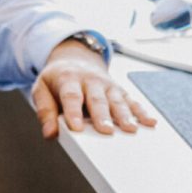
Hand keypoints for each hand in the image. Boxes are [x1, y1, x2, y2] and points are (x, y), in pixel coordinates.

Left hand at [31, 38, 155, 138]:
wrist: (74, 59)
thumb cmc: (57, 80)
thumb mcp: (42, 89)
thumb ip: (45, 111)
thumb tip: (50, 133)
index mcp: (69, 78)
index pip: (71, 96)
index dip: (73, 112)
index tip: (76, 128)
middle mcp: (90, 80)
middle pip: (97, 99)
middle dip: (102, 115)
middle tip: (106, 131)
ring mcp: (107, 84)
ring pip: (116, 100)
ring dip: (124, 115)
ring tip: (130, 129)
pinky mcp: (118, 90)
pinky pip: (131, 101)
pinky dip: (141, 111)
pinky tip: (149, 122)